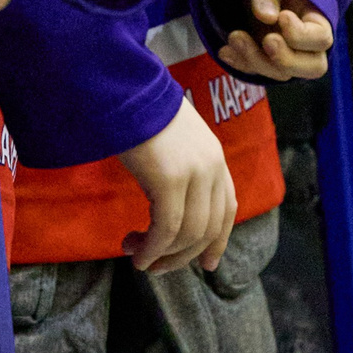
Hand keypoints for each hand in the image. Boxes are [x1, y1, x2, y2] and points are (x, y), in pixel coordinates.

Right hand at [115, 99, 235, 273]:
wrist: (125, 86)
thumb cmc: (140, 111)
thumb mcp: (172, 140)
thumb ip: (181, 167)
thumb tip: (171, 202)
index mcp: (214, 157)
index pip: (227, 209)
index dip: (219, 241)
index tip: (208, 265)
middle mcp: (211, 167)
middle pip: (208, 229)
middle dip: (182, 257)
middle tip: (155, 267)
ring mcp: (194, 173)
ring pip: (187, 234)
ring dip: (162, 255)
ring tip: (137, 257)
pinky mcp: (170, 179)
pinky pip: (166, 229)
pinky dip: (151, 249)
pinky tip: (136, 253)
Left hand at [218, 0, 332, 81]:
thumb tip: (266, 16)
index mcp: (316, 17)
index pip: (321, 38)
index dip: (302, 35)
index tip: (282, 16)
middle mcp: (306, 42)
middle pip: (313, 67)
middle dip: (287, 60)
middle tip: (267, 40)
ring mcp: (286, 54)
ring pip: (282, 74)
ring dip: (256, 60)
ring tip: (234, 37)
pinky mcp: (264, 59)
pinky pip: (257, 71)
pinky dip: (240, 63)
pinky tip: (225, 51)